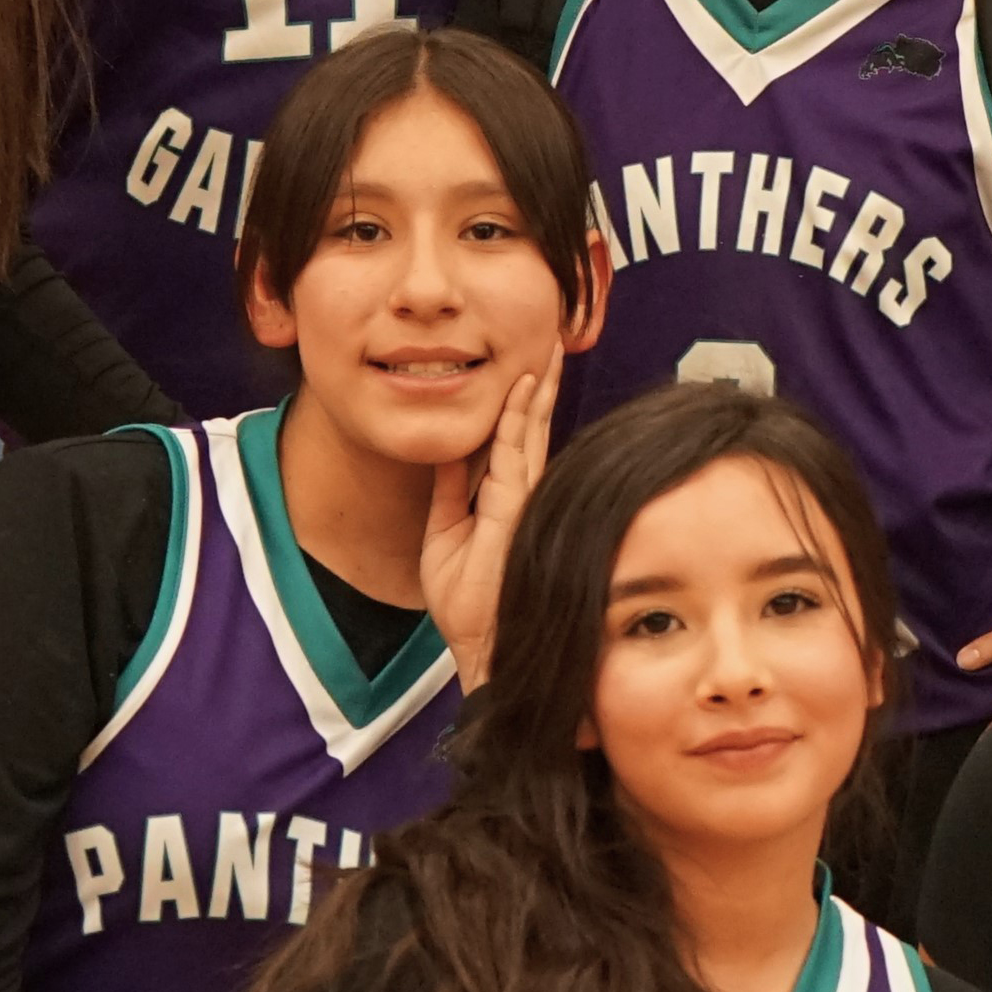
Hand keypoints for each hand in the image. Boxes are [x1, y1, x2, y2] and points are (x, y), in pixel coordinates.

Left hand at [420, 355, 559, 690]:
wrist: (482, 649)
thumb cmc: (469, 606)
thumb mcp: (444, 539)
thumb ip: (449, 494)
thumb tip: (448, 453)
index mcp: (504, 501)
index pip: (512, 442)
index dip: (517, 403)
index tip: (523, 366)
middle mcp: (522, 495)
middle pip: (530, 429)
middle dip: (538, 386)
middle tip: (547, 343)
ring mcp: (524, 501)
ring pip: (531, 433)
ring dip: (536, 390)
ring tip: (545, 350)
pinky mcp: (519, 510)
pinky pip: (515, 455)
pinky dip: (519, 418)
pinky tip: (523, 386)